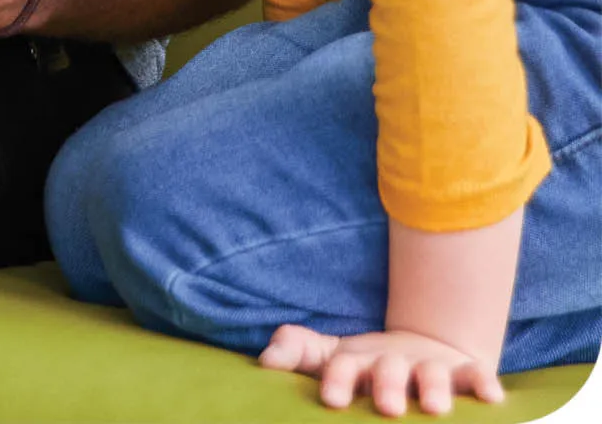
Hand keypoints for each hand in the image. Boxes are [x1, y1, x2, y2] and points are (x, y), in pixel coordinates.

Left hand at [260, 324, 504, 415]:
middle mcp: (393, 362)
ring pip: (431, 374)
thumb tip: (265, 359)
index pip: (342, 367)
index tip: (331, 400)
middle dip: (387, 386)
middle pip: (388, 370)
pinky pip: (476, 375)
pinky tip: (491, 397)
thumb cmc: (366, 366)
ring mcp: (429, 367)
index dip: (337, 380)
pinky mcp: (462, 373)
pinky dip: (483, 382)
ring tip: (435, 409)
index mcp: (358, 361)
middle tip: (387, 407)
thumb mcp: (332, 357)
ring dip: (432, 388)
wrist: (423, 347)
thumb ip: (300, 352)